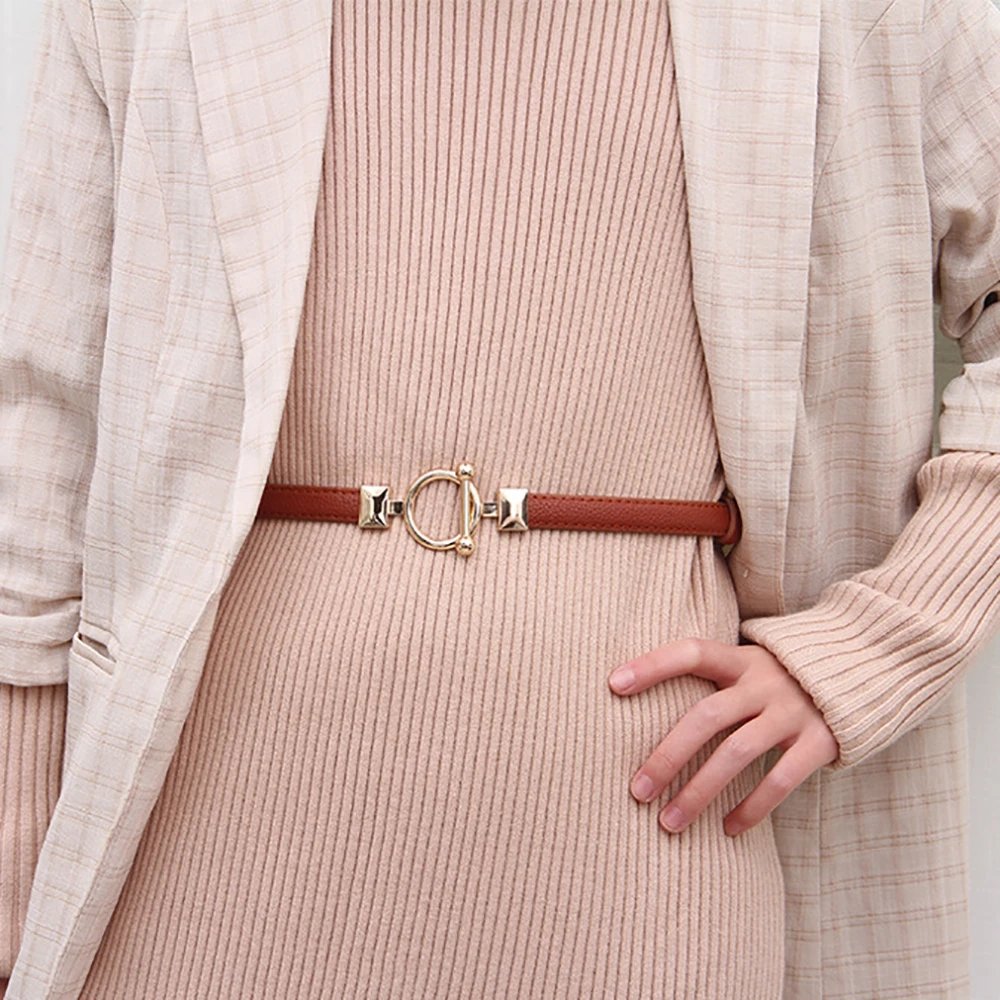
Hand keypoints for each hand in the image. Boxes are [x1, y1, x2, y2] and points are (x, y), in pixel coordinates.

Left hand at [607, 638, 838, 836]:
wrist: (858, 673)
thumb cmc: (779, 679)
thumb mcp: (747, 666)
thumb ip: (711, 681)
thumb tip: (638, 702)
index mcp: (739, 660)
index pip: (690, 652)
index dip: (652, 665)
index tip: (613, 684)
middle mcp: (763, 682)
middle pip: (707, 716)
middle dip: (668, 755)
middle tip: (637, 791)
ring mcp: (792, 712)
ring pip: (737, 753)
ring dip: (700, 791)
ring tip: (670, 823)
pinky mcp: (819, 741)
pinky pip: (780, 780)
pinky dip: (752, 808)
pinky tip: (728, 830)